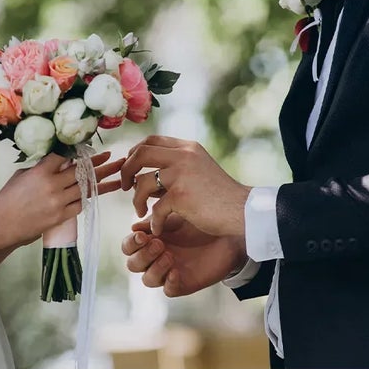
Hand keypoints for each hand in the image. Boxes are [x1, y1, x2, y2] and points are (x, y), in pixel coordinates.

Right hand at [0, 151, 124, 246]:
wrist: (2, 224)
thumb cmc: (8, 198)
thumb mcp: (22, 175)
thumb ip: (41, 168)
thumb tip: (58, 162)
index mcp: (41, 171)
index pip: (65, 156)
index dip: (79, 152)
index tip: (90, 148)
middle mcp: (53, 185)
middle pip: (82, 172)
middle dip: (100, 164)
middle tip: (114, 158)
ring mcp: (58, 202)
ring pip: (86, 189)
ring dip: (103, 182)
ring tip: (117, 176)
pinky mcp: (60, 217)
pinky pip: (80, 205)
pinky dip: (89, 198)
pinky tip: (100, 192)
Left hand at [119, 136, 251, 238]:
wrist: (243, 211)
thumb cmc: (219, 196)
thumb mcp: (198, 171)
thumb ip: (174, 168)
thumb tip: (141, 176)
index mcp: (187, 148)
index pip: (151, 140)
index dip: (134, 152)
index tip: (130, 168)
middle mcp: (184, 156)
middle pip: (140, 153)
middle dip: (126, 170)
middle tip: (125, 186)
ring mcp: (181, 175)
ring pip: (141, 182)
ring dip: (135, 199)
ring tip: (140, 211)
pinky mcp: (181, 196)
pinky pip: (155, 209)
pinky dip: (154, 221)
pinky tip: (158, 228)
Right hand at [121, 212, 247, 296]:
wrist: (225, 233)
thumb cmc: (198, 223)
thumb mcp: (175, 219)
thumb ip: (154, 222)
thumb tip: (134, 227)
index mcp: (149, 242)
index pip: (129, 247)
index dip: (131, 243)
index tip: (143, 236)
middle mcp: (155, 259)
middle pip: (133, 265)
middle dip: (143, 255)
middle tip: (159, 244)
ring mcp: (167, 273)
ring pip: (148, 280)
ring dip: (154, 268)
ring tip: (169, 256)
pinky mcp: (182, 284)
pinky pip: (168, 290)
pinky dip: (169, 282)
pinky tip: (176, 271)